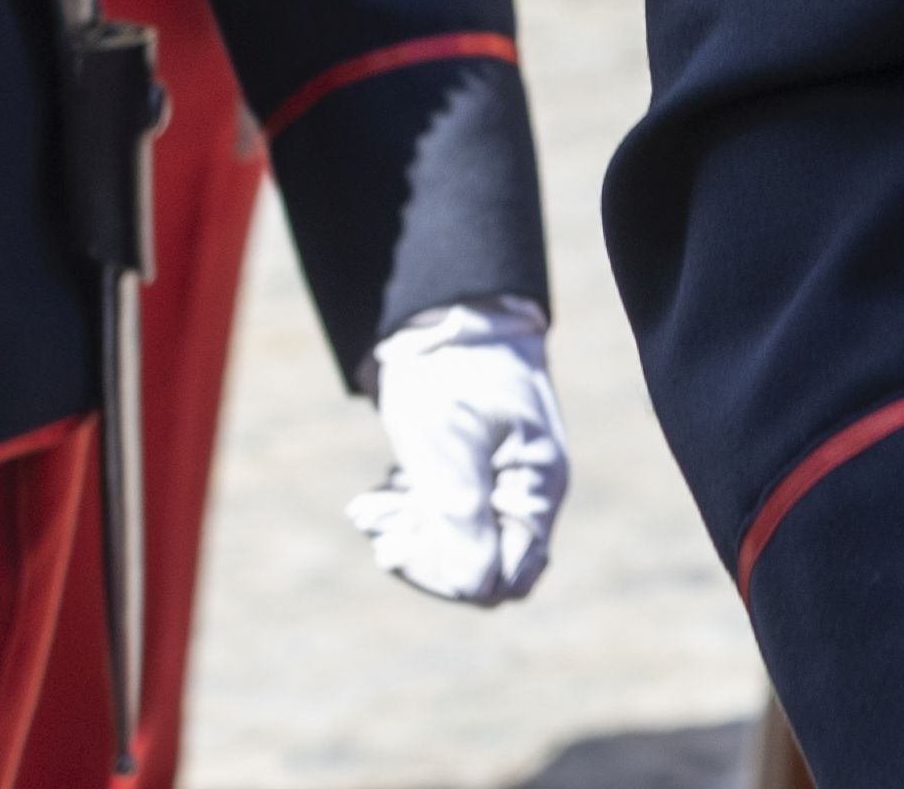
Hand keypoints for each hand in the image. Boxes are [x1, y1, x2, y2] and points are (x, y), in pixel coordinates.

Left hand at [349, 295, 564, 603]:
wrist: (442, 313)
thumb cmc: (449, 375)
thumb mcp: (447, 447)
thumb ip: (461, 519)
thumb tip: (473, 589)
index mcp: (536, 486)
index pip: (507, 577)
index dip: (453, 576)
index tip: (404, 544)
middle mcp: (528, 491)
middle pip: (484, 568)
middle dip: (427, 557)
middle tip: (381, 529)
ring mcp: (505, 480)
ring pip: (460, 544)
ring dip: (411, 535)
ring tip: (367, 508)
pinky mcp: (478, 470)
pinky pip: (449, 518)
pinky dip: (412, 513)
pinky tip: (378, 494)